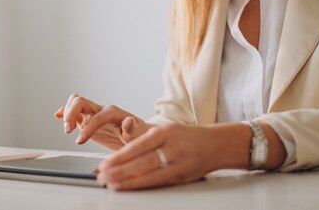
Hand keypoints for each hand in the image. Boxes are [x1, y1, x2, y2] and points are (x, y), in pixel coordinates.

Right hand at [54, 94, 151, 149]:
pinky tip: (58, 116)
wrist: (138, 136)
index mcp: (113, 112)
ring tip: (66, 129)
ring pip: (75, 102)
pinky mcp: (87, 120)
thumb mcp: (139, 134)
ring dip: (67, 113)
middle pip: (81, 101)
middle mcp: (101, 110)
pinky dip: (64, 112)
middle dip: (71, 113)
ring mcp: (93, 113)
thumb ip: (133, 129)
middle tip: (68, 130)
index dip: (88, 128)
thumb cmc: (139, 135)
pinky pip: (73, 111)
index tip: (80, 141)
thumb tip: (129, 120)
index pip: (97, 116)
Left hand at [95, 123, 224, 189]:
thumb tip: (119, 155)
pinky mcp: (182, 176)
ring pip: (150, 175)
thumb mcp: (165, 130)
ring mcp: (178, 163)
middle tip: (102, 176)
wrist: (216, 145)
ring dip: (128, 181)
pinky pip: (159, 182)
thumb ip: (143, 140)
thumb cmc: (186, 137)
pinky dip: (142, 185)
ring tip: (111, 184)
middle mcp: (172, 147)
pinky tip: (130, 187)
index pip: (138, 146)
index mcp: (165, 132)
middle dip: (120, 171)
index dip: (120, 156)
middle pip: (142, 162)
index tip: (104, 163)